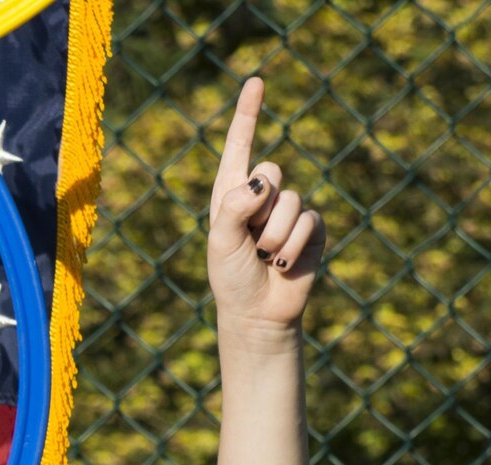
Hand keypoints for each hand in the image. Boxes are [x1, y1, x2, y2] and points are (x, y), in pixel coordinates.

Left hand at [207, 79, 323, 337]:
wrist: (258, 313)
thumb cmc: (231, 277)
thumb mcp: (221, 242)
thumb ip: (235, 208)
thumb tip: (261, 180)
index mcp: (230, 193)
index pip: (240, 146)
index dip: (248, 114)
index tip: (255, 82)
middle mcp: (261, 196)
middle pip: (271, 170)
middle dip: (260, 206)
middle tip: (250, 239)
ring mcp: (289, 210)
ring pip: (291, 200)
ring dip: (274, 235)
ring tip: (264, 257)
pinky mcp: (313, 228)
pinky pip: (310, 221)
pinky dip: (293, 245)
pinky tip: (283, 263)